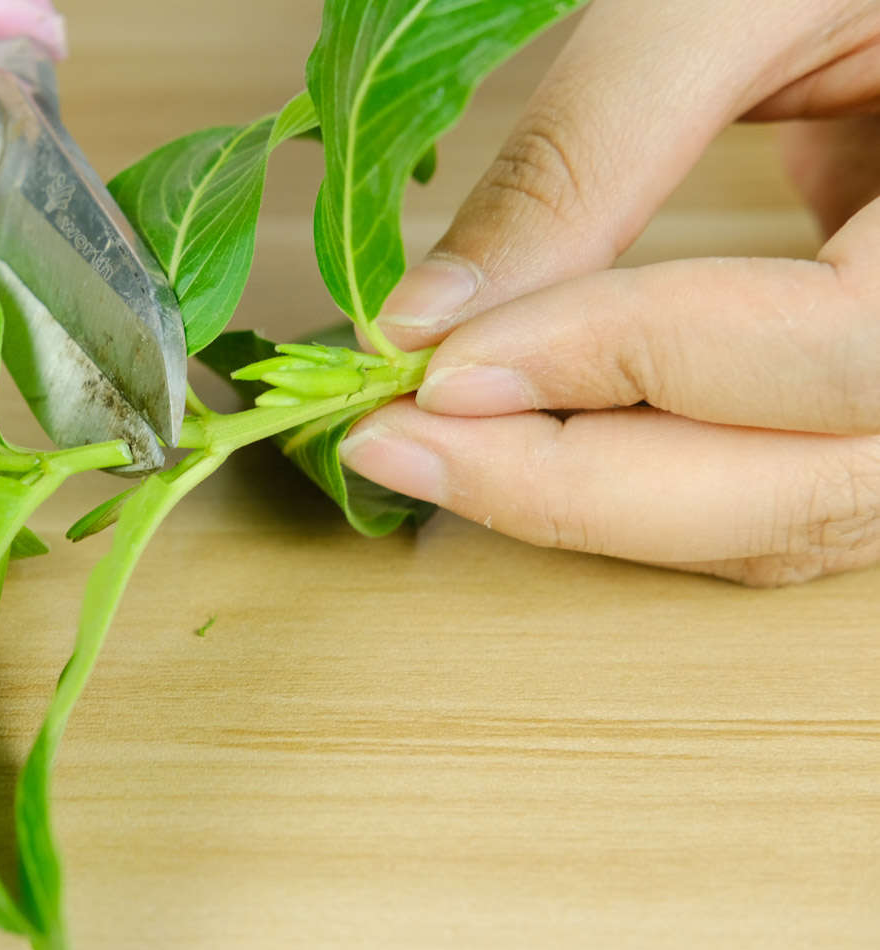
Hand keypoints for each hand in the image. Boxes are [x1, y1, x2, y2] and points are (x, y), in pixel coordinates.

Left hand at [340, 0, 879, 585]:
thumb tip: (426, 318)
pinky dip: (631, 478)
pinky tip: (513, 436)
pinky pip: (764, 484)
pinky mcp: (877, 395)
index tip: (441, 365)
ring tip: (434, 448)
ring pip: (781, 521)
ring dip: (590, 502)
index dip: (626, 365)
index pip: (844, 354)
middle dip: (575, 486)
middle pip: (807, 492)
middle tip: (396, 448)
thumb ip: (591, 150)